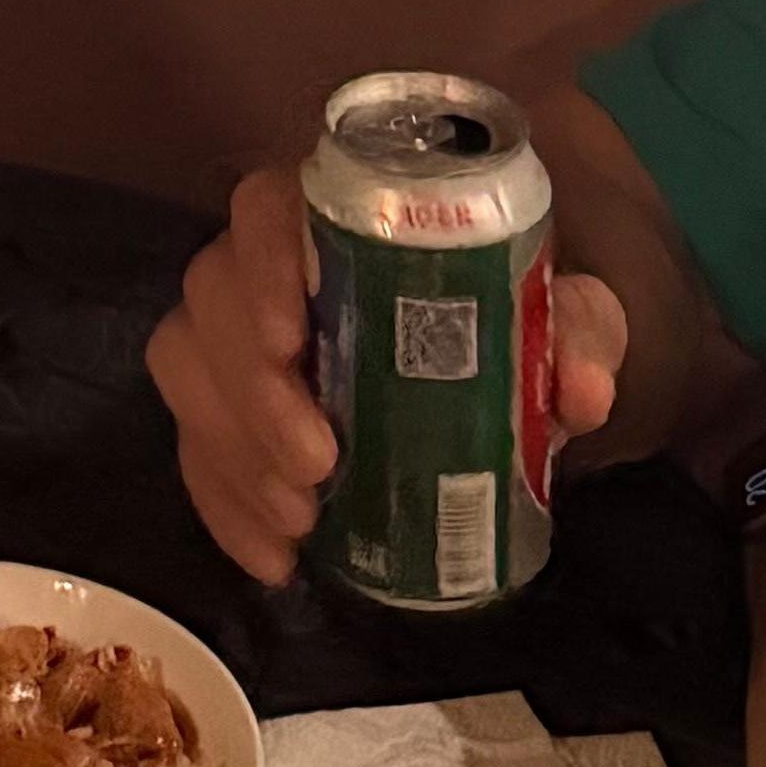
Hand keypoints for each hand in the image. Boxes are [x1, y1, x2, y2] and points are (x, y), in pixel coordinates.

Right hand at [151, 162, 630, 586]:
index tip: (291, 338)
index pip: (265, 206)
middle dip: (250, 389)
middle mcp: (267, 260)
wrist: (494, 367)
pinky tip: (274, 560)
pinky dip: (223, 507)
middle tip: (317, 465)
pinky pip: (192, 447)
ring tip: (299, 518)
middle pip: (212, 294)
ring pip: (184, 367)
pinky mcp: (224, 405)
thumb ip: (577, 333)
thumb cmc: (516, 312)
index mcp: (341, 216)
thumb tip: (581, 392)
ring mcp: (236, 332)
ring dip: (229, 450)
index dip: (260, 264)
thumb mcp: (563, 312)